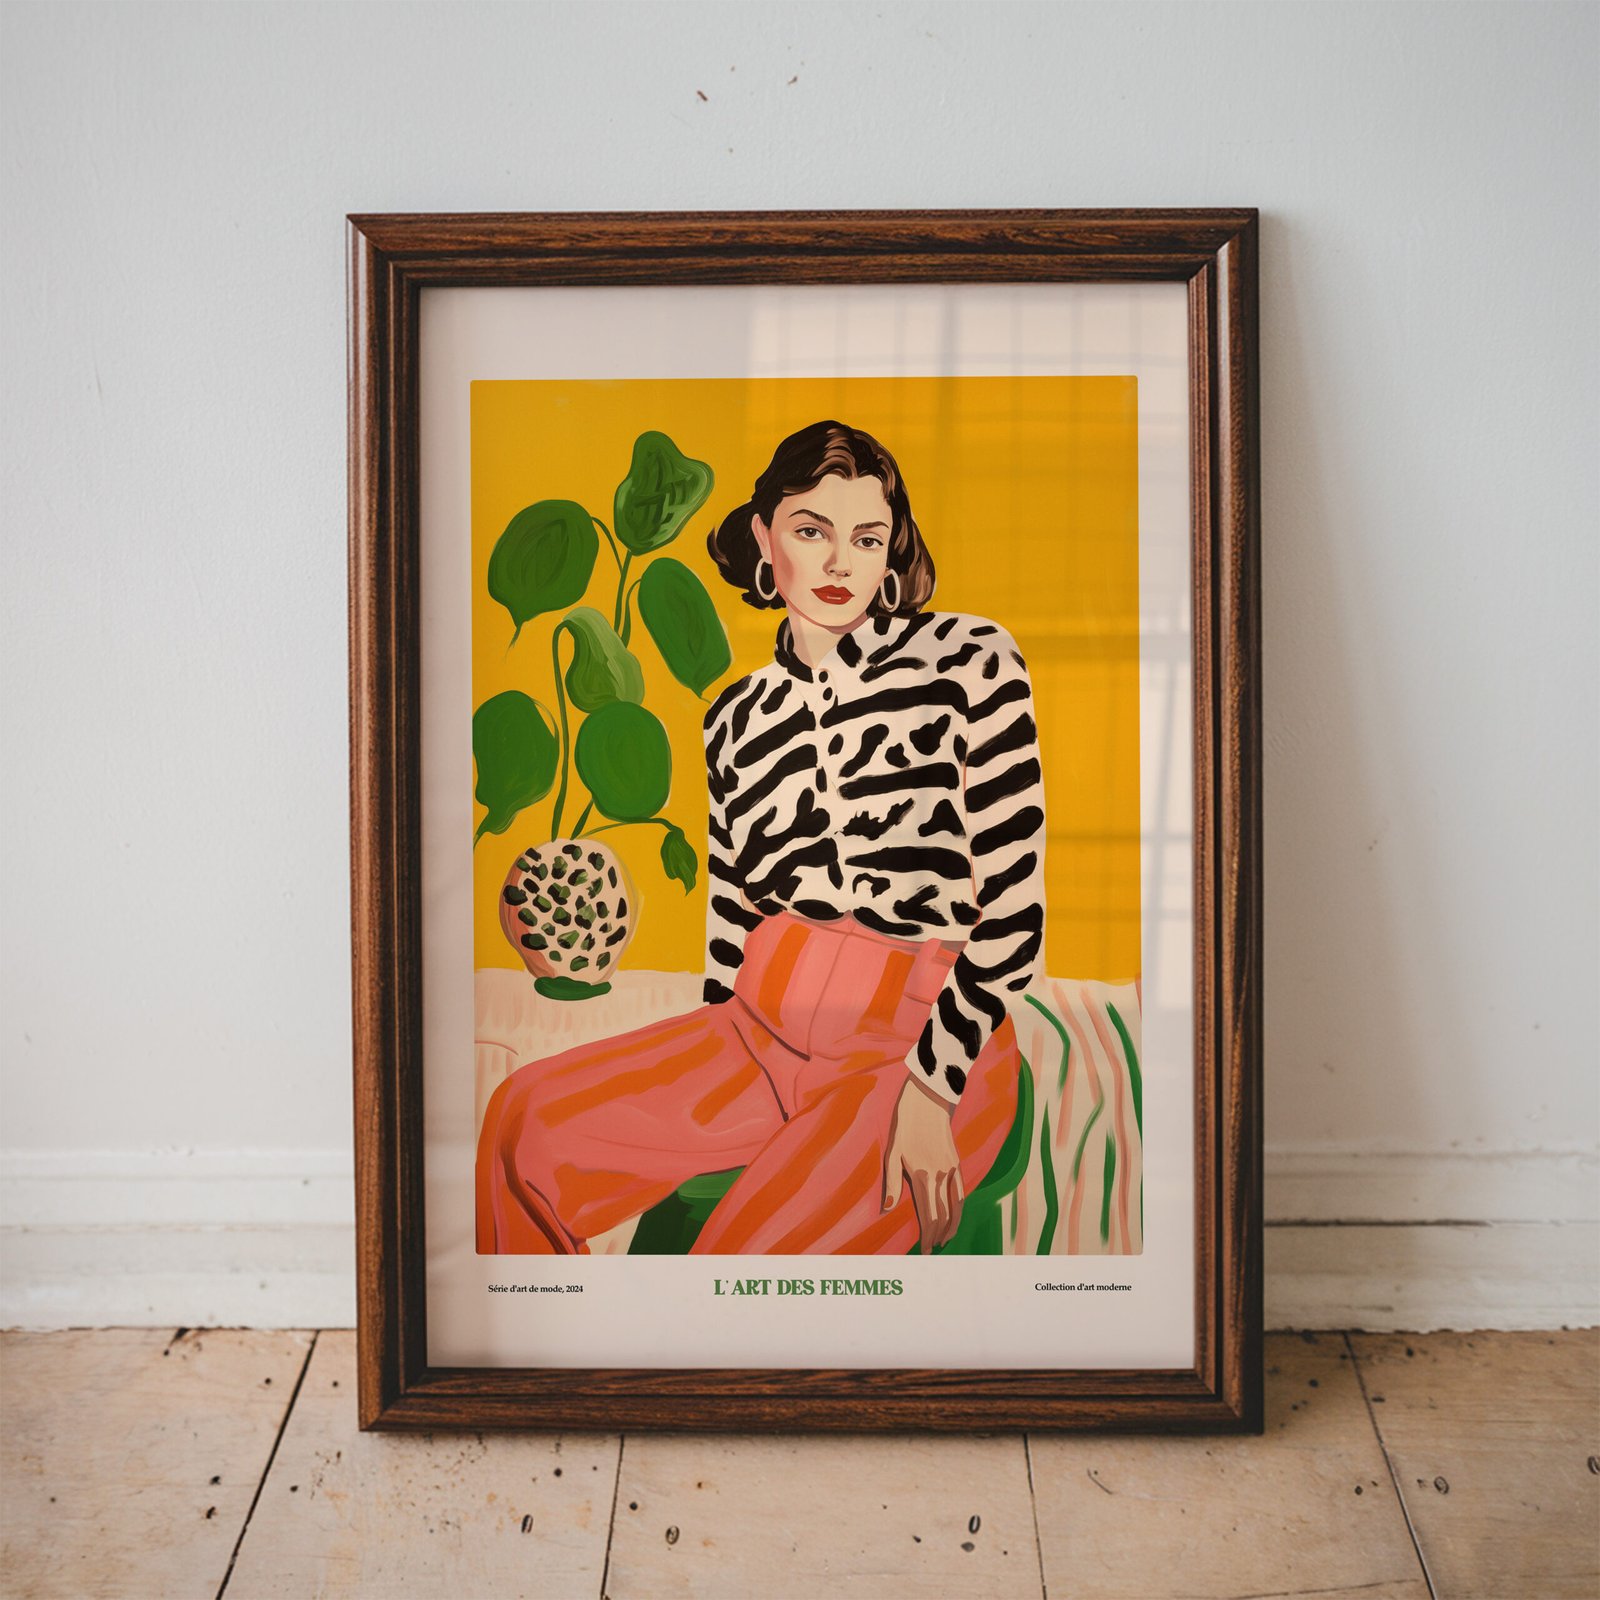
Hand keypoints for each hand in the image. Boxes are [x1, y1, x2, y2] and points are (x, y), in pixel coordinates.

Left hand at [882, 1074, 963, 1252]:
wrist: (928, 1099)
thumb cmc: (905, 1124)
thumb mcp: (892, 1152)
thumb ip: (890, 1182)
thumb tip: (887, 1208)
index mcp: (921, 1177)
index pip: (928, 1216)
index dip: (927, 1236)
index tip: (924, 1250)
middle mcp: (939, 1177)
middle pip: (943, 1215)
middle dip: (938, 1235)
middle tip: (933, 1250)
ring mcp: (951, 1170)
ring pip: (956, 1206)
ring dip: (952, 1226)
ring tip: (945, 1239)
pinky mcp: (956, 1162)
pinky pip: (961, 1191)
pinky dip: (960, 1207)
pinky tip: (956, 1214)